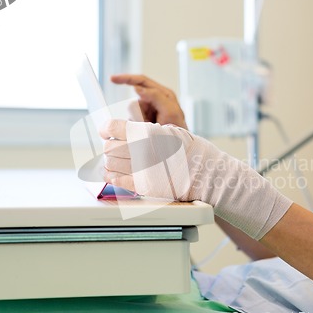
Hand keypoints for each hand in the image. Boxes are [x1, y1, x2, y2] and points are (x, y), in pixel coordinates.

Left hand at [100, 119, 291, 239]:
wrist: (206, 173)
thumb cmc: (191, 151)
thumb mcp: (170, 131)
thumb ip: (148, 130)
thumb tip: (129, 130)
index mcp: (147, 132)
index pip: (113, 127)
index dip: (106, 128)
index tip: (106, 130)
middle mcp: (141, 149)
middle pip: (109, 147)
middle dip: (109, 147)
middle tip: (113, 148)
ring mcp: (141, 168)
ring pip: (110, 163)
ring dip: (109, 162)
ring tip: (114, 162)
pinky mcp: (143, 185)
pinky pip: (117, 180)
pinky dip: (111, 176)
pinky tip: (113, 174)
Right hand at [110, 74, 187, 128]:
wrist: (179, 146)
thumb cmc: (179, 128)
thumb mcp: (170, 111)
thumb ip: (156, 96)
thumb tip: (138, 88)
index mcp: (162, 93)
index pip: (141, 81)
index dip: (126, 79)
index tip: (113, 79)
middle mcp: (154, 100)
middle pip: (135, 101)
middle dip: (139, 113)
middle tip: (150, 123)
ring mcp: (148, 111)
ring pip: (133, 113)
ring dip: (140, 122)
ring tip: (153, 128)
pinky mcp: (144, 121)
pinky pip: (133, 122)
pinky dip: (139, 127)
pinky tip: (149, 130)